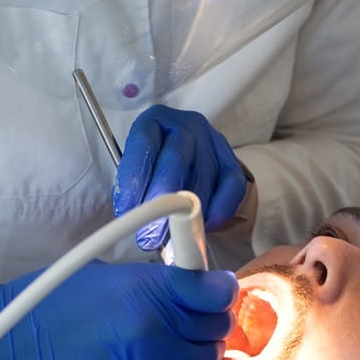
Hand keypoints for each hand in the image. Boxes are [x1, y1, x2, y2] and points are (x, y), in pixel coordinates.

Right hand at [0, 261, 237, 359]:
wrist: (1, 350)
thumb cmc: (41, 305)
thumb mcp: (99, 273)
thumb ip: (147, 280)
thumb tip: (185, 287)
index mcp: (144, 284)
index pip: (215, 289)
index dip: (222, 291)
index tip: (215, 293)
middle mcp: (153, 321)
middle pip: (215, 324)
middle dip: (210, 321)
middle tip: (192, 322)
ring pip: (208, 357)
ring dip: (200, 353)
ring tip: (180, 349)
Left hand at [113, 105, 247, 250]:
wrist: (189, 156)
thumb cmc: (154, 165)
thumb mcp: (136, 168)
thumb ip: (132, 189)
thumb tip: (132, 219)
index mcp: (154, 121)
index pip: (143, 144)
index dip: (134, 180)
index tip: (128, 211)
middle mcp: (185, 127)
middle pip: (175, 161)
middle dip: (160, 203)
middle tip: (151, 235)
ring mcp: (211, 142)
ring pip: (202, 179)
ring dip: (187, 214)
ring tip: (173, 238)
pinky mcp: (231, 162)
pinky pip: (231, 188)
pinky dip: (218, 211)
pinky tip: (204, 226)